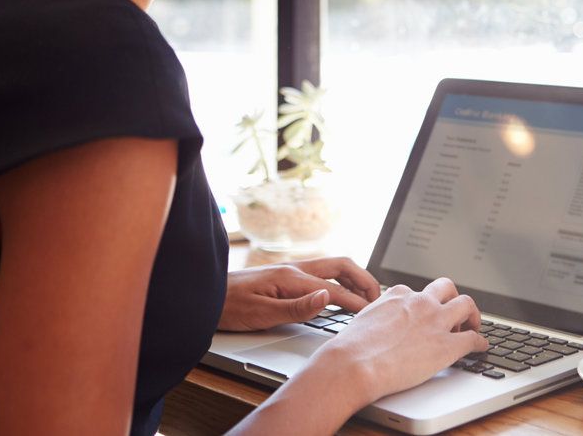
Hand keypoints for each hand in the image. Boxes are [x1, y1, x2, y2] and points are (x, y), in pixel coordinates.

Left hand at [219, 257, 380, 331]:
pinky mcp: (286, 275)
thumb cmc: (228, 307)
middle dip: (363, 280)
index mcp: (292, 278)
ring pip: (333, 267)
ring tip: (367, 295)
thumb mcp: (261, 314)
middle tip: (378, 299)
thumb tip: (327, 299)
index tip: (373, 314)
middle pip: (341, 266)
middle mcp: (294, 269)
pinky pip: (322, 272)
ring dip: (354, 278)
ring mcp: (291, 270)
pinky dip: (340, 279)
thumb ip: (296, 308)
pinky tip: (341, 291)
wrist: (204, 296)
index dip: (356, 303)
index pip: (334, 290)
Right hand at [314, 277, 489, 402]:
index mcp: (398, 295)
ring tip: (472, 326)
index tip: (425, 312)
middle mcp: (420, 302)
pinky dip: (480, 342)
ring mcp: (436, 321)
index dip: (423, 304)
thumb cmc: (350, 349)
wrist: (354, 365)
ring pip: (466, 305)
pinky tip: (481, 347)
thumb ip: (377, 317)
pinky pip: (473, 338)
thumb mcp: (363, 320)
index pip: (417, 292)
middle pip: (447, 288)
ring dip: (472, 315)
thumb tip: (376, 327)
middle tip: (454, 314)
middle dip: (452, 298)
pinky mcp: (447, 345)